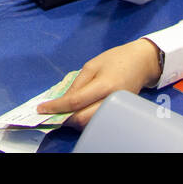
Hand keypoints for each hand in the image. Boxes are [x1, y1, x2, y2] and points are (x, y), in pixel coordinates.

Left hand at [34, 39, 163, 128]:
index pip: (75, 102)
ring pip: (90, 124)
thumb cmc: (115, 59)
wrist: (141, 62)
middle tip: (51, 113)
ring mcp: (116, 109)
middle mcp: (111, 100)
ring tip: (63, 113)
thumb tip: (63, 101)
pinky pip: (97, 120)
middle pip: (83, 119)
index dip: (56, 107)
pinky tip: (77, 113)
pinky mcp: (118, 112)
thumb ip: (77, 84)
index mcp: (104, 85)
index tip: (42, 109)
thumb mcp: (92, 65)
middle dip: (64, 118)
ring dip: (74, 122)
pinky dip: (84, 120)